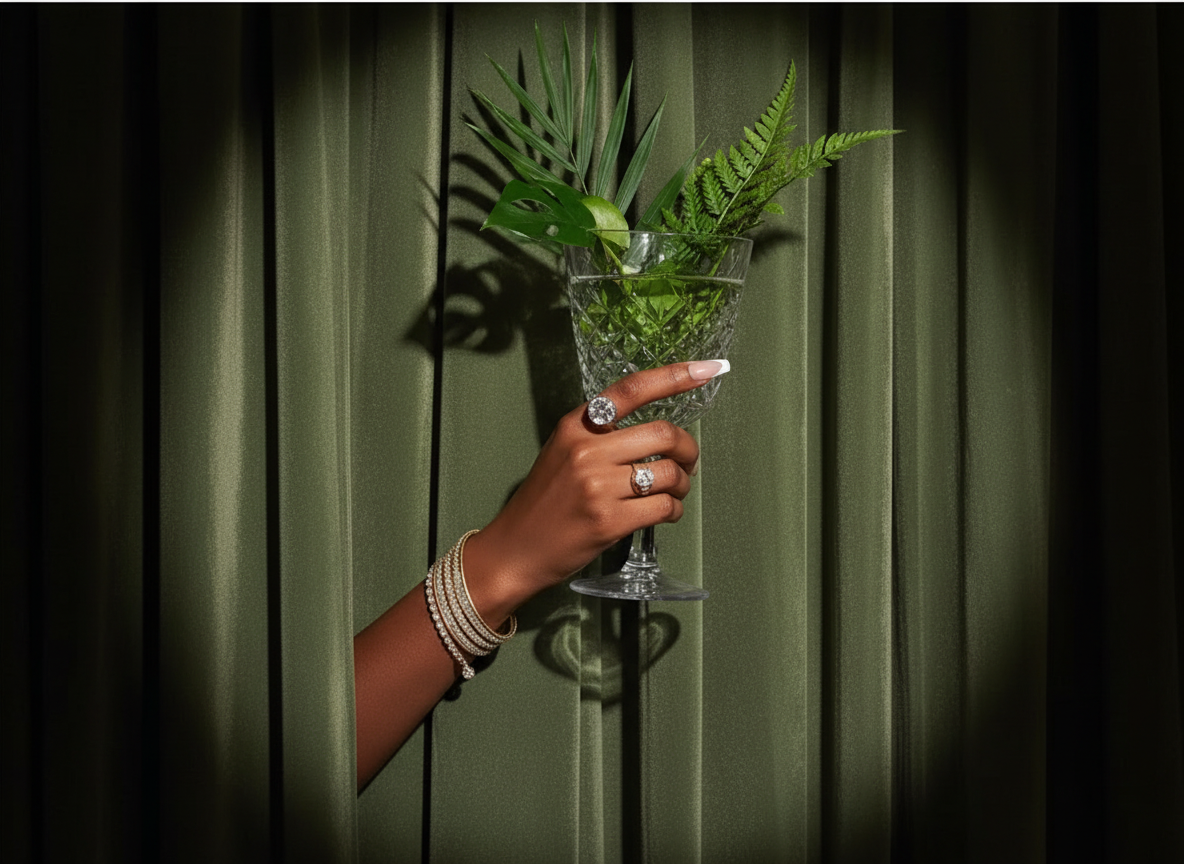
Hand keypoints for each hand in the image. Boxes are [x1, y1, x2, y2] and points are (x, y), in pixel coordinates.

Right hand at [463, 360, 728, 623]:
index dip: (674, 376)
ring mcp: (598, 486)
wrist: (515, 549)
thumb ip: (600, 436)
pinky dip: (673, 510)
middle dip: (687, 449)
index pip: (631, 390)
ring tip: (673, 493)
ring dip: (682, 484)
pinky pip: (663, 507)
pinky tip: (664, 513)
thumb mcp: (561, 452)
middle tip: (687, 462)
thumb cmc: (543, 502)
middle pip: (663, 433)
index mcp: (575, 426)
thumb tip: (655, 432)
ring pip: (669, 473)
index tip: (708, 368)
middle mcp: (587, 450)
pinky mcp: (609, 521)